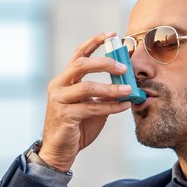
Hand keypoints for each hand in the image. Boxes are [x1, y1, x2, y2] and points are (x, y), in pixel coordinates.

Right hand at [38, 31, 134, 170]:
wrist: (60, 152)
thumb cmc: (77, 127)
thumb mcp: (92, 106)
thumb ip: (105, 94)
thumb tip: (128, 84)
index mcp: (64, 79)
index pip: (78, 55)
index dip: (94, 42)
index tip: (111, 34)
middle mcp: (58, 86)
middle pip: (80, 65)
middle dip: (103, 63)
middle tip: (123, 66)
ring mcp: (59, 100)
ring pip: (86, 87)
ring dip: (110, 87)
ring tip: (129, 89)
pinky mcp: (64, 116)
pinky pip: (92, 108)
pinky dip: (111, 106)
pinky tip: (124, 106)